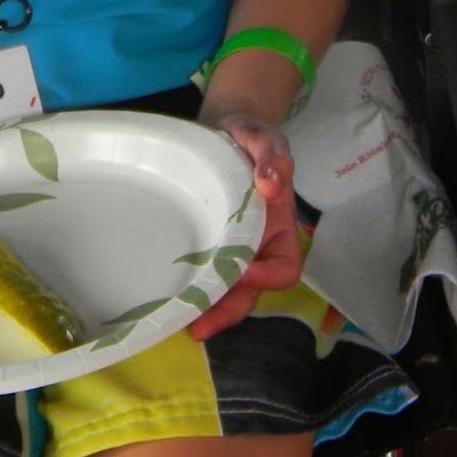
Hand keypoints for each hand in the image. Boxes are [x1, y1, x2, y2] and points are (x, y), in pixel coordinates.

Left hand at [188, 112, 301, 340]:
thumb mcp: (265, 138)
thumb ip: (272, 157)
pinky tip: (170, 296)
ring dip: (207, 308)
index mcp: (278, 226)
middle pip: (251, 290)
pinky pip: (204, 271)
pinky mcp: (207, 243)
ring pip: (226, 289)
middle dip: (227, 310)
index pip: (285, 266)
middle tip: (199, 326)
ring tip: (181, 322)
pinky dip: (192, 288)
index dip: (269, 276)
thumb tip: (271, 183)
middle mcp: (258, 246)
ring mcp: (231, 247)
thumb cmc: (251, 137)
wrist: (225, 130)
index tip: (246, 271)